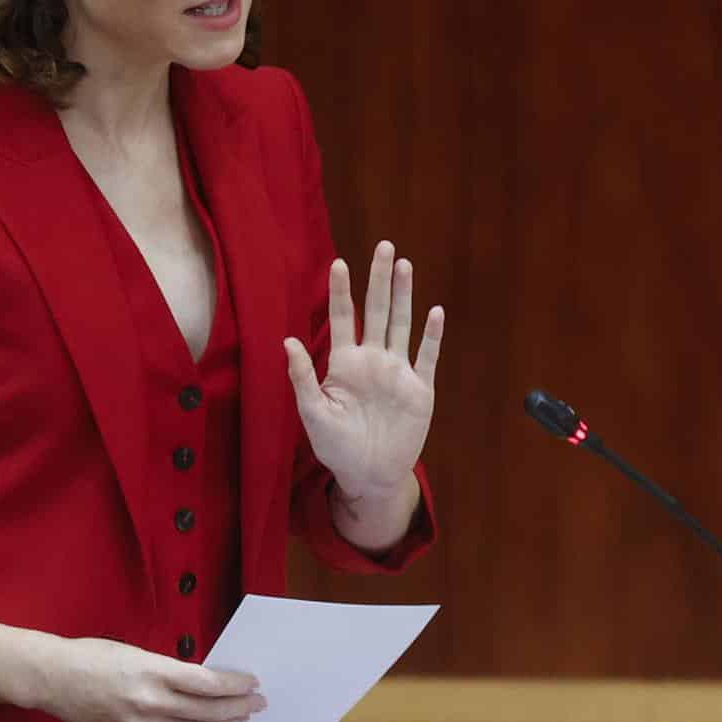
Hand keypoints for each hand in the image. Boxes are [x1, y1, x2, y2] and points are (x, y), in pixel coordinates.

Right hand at [30, 636, 264, 721]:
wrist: (53, 679)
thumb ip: (170, 668)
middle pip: (206, 711)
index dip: (234, 686)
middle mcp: (149, 702)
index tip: (251, 683)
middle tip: (257, 704)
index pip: (207, 684)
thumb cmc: (93, 656)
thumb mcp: (138, 651)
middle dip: (237, 708)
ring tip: (238, 719)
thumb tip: (204, 679)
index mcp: (153, 672)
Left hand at [284, 240, 443, 498]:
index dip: (341, 291)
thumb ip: (303, 377)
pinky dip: (431, 335)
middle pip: (376, 311)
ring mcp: (398, 371)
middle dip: (379, 279)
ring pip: (402, 324)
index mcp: (345, 363)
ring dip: (404, 296)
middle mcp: (373, 360)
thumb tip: (286, 341)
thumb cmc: (336, 446)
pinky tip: (435, 312)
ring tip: (405, 266)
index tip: (338, 263)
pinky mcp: (420, 389)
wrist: (370, 474)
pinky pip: (427, 356)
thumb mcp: (313, 414)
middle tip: (384, 246)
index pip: (343, 318)